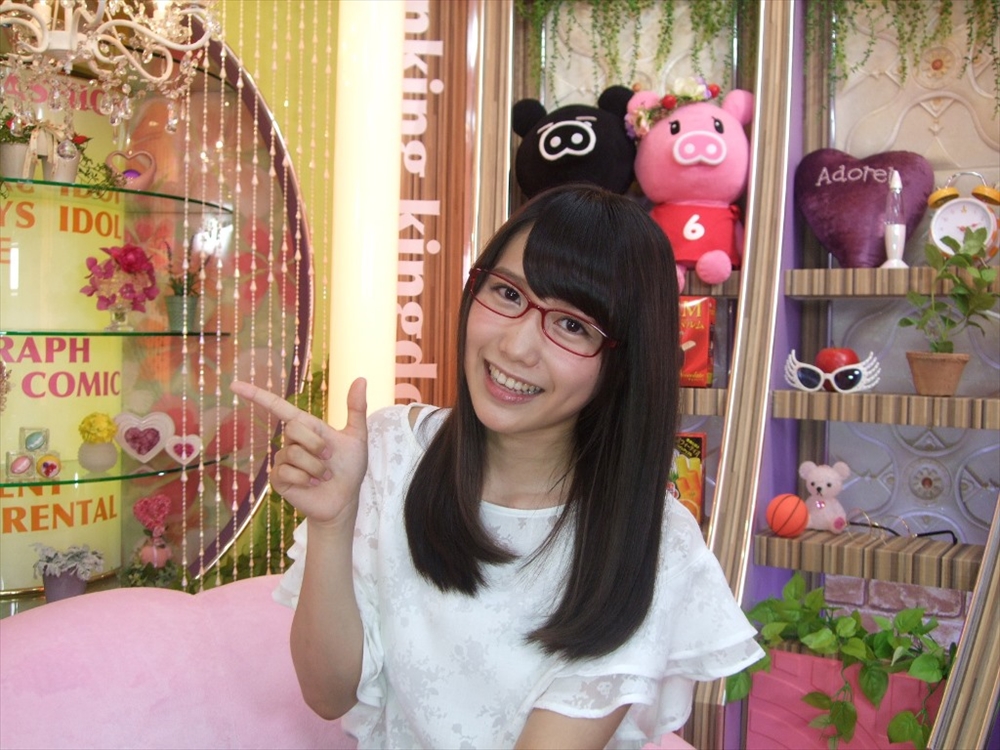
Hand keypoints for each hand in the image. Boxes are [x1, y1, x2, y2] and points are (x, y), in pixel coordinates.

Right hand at [231, 378, 367, 527]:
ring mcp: (283, 460)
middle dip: (316, 444)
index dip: (256, 395)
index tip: (234, 385)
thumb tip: (361, 379)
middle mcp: (291, 441)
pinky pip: (286, 472)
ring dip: (316, 467)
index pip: (278, 407)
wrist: (345, 500)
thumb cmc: (350, 468)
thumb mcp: (357, 436)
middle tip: (329, 458)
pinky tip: (313, 485)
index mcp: (307, 427)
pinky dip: (306, 479)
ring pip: (293, 453)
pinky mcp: (278, 480)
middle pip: (293, 428)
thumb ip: (356, 408)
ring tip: (324, 476)